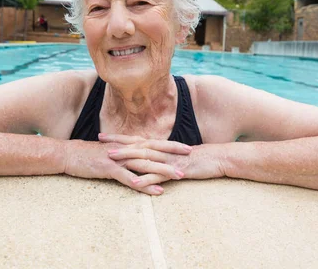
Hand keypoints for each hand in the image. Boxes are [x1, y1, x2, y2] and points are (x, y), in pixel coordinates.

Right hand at [63, 136, 188, 195]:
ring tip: (179, 176)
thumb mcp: (111, 152)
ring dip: (163, 170)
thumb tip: (139, 158)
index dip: (170, 145)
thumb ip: (125, 154)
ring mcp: (118, 158)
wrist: (69, 154)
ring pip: (145, 164)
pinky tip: (157, 190)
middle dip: (173, 154)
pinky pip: (130, 178)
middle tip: (190, 157)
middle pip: (154, 150)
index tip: (187, 147)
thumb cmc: (89, 154)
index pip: (153, 143)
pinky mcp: (109, 168)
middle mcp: (126, 149)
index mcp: (127, 145)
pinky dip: (144, 184)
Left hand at [100, 133, 224, 189]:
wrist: (218, 159)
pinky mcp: (176, 171)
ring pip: (144, 157)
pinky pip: (159, 175)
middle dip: (117, 142)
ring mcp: (168, 160)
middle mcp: (162, 150)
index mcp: (161, 147)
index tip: (103, 135)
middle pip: (135, 145)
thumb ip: (161, 158)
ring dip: (126, 157)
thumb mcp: (175, 157)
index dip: (119, 138)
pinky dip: (146, 178)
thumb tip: (147, 161)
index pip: (136, 140)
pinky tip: (135, 182)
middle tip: (99, 140)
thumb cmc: (197, 159)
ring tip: (110, 157)